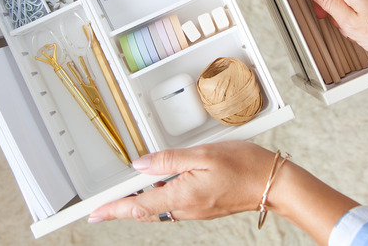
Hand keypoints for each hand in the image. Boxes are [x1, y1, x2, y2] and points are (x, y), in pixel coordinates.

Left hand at [88, 141, 276, 222]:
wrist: (272, 183)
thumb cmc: (245, 166)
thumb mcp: (204, 154)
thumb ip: (169, 160)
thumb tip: (141, 165)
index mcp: (182, 195)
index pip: (138, 206)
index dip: (113, 209)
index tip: (95, 214)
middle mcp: (186, 208)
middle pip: (145, 210)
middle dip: (122, 207)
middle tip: (102, 206)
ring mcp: (194, 210)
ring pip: (158, 208)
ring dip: (141, 201)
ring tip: (126, 192)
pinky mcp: (202, 207)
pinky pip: (173, 205)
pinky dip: (159, 197)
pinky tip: (159, 185)